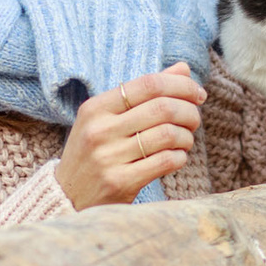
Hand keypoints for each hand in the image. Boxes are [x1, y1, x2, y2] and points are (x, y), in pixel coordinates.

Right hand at [55, 63, 205, 208]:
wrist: (67, 197)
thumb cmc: (95, 152)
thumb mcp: (108, 118)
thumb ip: (145, 93)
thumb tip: (183, 69)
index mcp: (95, 108)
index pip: (148, 84)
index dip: (181, 86)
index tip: (198, 94)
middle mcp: (100, 130)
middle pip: (162, 108)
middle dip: (189, 112)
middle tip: (194, 120)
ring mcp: (108, 157)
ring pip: (167, 134)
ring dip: (186, 137)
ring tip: (185, 140)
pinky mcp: (119, 182)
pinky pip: (165, 161)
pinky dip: (179, 157)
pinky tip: (176, 157)